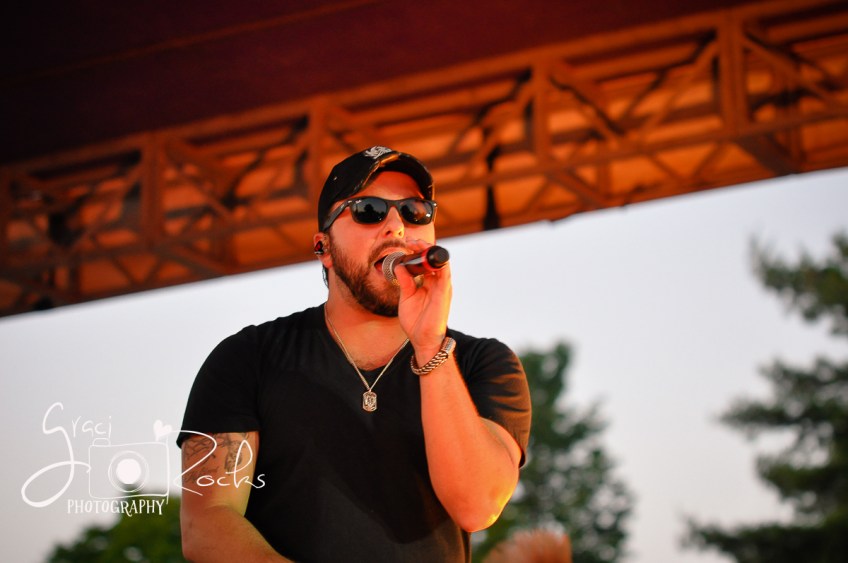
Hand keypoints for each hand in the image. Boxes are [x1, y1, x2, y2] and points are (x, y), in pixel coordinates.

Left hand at [393, 239, 451, 358]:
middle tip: (411, 240)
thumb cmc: (416, 321)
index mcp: (428, 283)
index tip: (407, 243)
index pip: (425, 262)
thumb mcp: (406, 297)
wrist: (422, 340)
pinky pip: (445, 276)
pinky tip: (430, 257)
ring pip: (440, 264)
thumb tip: (399, 266)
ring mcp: (442, 288)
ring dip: (430, 252)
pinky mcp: (444, 294)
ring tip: (418, 244)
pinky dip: (439, 264)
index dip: (418, 251)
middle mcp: (437, 283)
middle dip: (424, 247)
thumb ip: (405, 282)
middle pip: (433, 260)